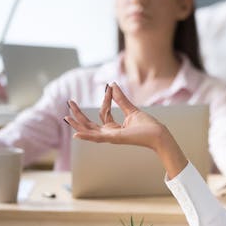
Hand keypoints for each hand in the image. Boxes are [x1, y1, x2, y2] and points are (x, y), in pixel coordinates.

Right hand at [64, 82, 187, 177]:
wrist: (158, 134)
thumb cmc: (148, 126)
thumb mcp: (131, 110)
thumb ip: (121, 99)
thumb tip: (112, 85)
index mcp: (114, 127)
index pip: (103, 112)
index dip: (105, 99)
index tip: (109, 87)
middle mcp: (110, 133)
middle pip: (89, 124)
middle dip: (78, 114)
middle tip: (69, 102)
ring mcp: (111, 137)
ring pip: (89, 131)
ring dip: (77, 124)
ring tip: (66, 116)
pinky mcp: (114, 139)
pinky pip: (97, 138)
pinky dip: (86, 136)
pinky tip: (76, 133)